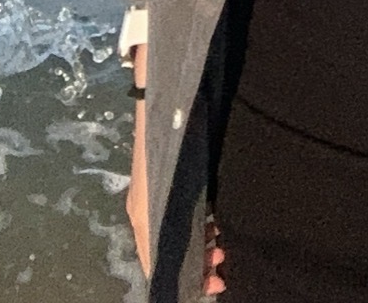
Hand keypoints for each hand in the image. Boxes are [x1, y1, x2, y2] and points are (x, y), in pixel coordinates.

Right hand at [126, 61, 223, 295]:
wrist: (164, 85)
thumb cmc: (172, 127)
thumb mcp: (174, 178)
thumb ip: (180, 215)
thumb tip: (197, 248)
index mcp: (144, 212)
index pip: (158, 259)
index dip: (184, 275)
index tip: (211, 284)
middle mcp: (146, 208)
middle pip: (169, 249)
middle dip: (196, 263)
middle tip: (223, 268)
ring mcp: (155, 194)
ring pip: (178, 232)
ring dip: (200, 244)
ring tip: (223, 248)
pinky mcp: (169, 178)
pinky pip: (182, 213)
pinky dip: (199, 224)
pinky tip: (217, 224)